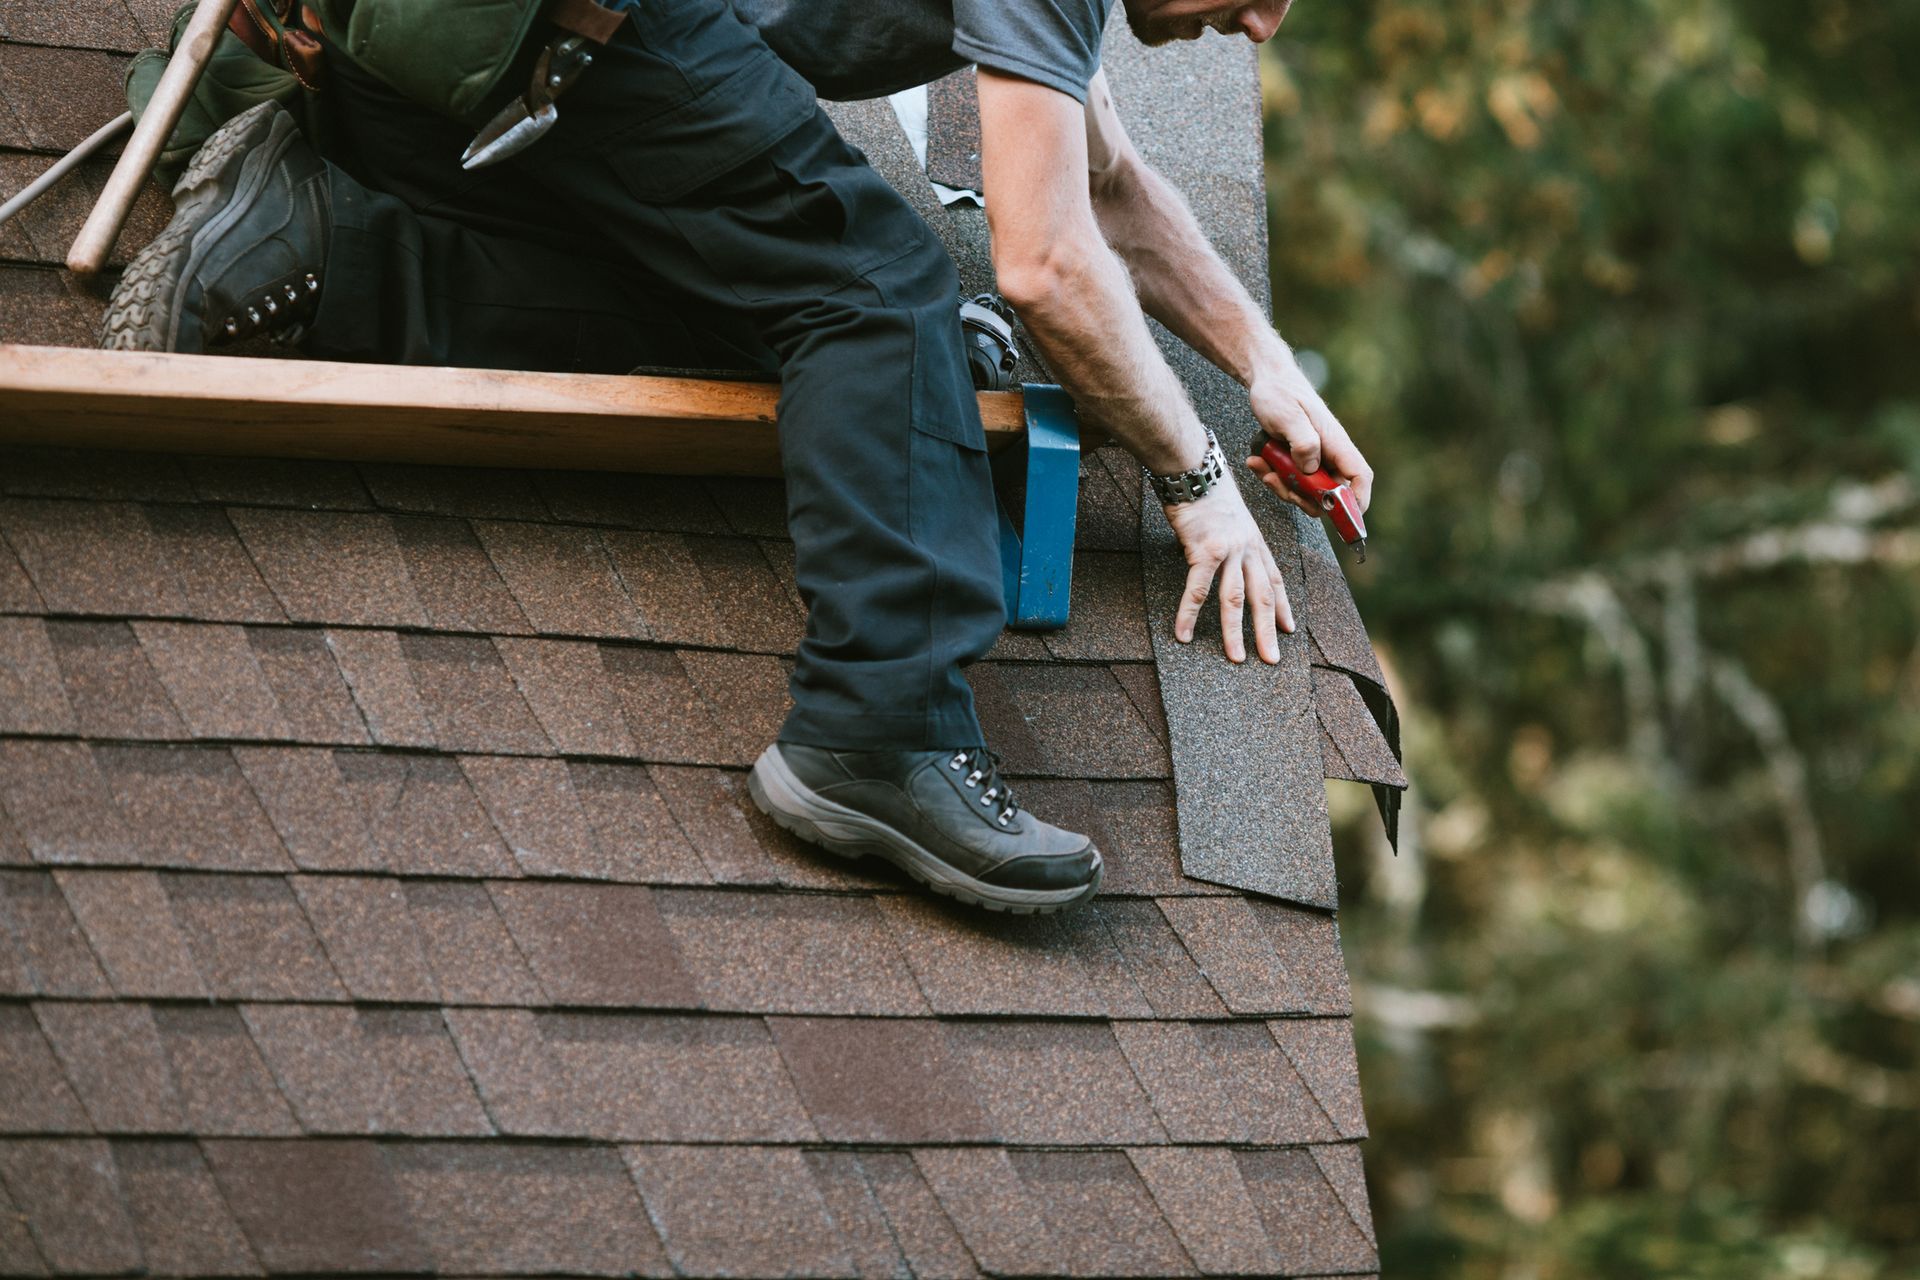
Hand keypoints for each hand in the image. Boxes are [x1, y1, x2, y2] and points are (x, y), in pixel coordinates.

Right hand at [1163, 479, 1292, 663]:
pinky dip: (1188, 614)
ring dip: (1235, 632)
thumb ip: (1229, 543)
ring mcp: (1229, 550)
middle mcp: (1247, 549)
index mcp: (1255, 542)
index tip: (1289, 628)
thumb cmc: (1207, 492)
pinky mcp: (1205, 551)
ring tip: (1237, 657)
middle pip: (1262, 596)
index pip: (1275, 579)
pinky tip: (1183, 633)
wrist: (1195, 470)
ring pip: (1235, 599)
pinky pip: (1197, 589)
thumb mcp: (1229, 519)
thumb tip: (1215, 560)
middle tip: (1272, 658)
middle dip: (1268, 631)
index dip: (1283, 606)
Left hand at [1246, 356, 1373, 517]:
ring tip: (1260, 464)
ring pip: (1306, 492)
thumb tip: (1311, 470)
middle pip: (1329, 494)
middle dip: (1302, 497)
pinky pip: (1289, 481)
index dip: (1356, 500)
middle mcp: (1328, 454)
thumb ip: (1303, 443)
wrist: (1266, 380)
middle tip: (1276, 480)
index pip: (1359, 477)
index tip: (1341, 515)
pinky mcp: (1297, 461)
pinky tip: (1256, 461)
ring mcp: (1313, 459)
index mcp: (1335, 443)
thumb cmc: (1280, 393)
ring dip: (1281, 486)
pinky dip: (1272, 477)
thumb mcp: (1288, 416)